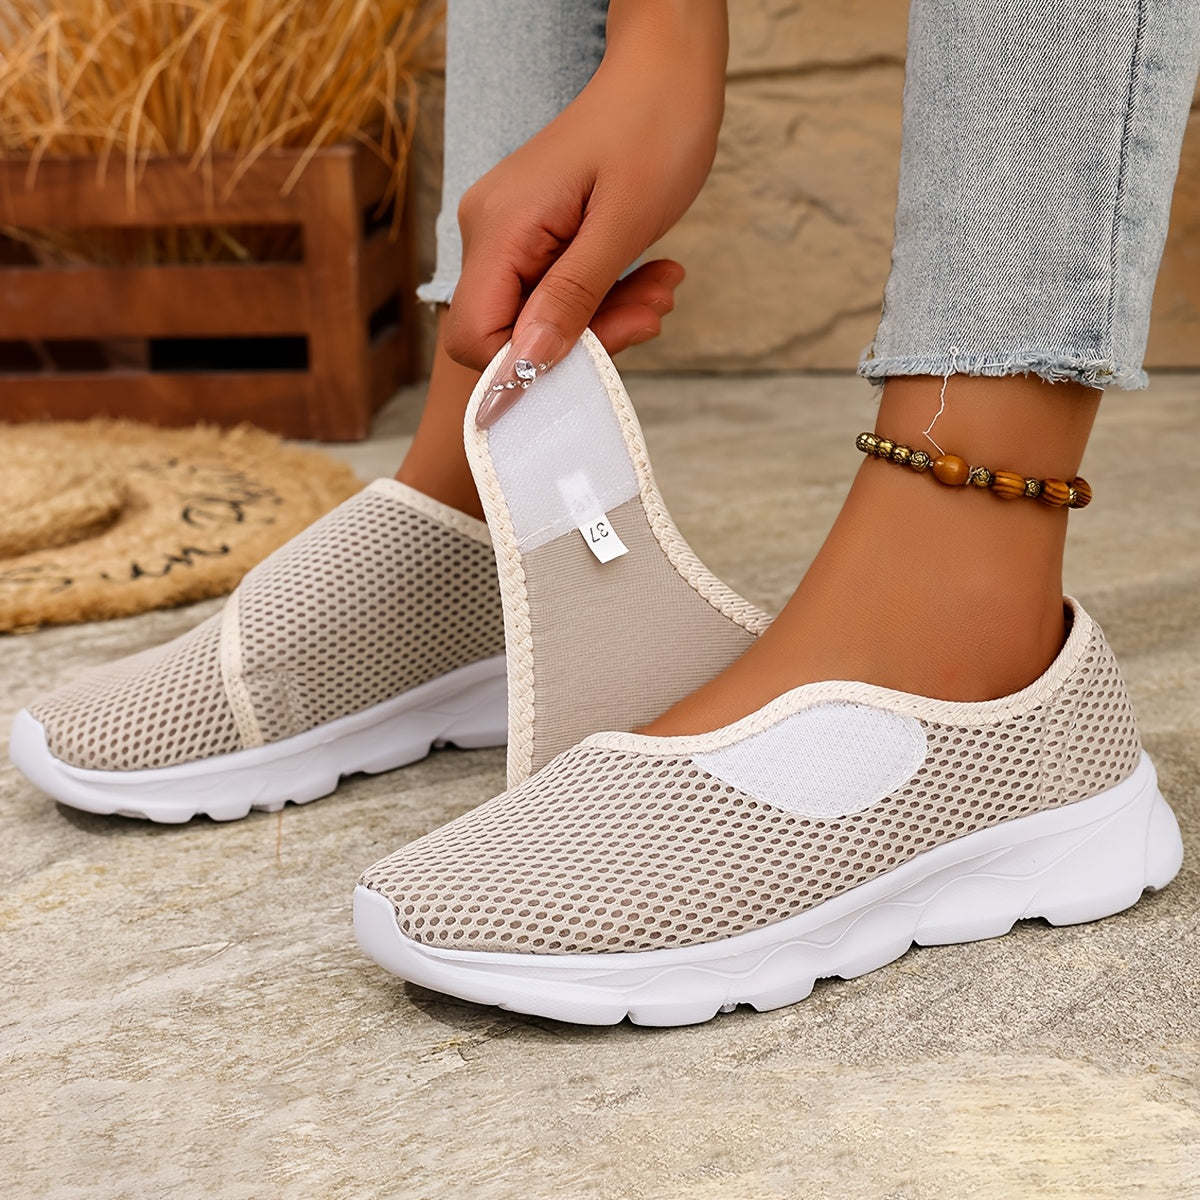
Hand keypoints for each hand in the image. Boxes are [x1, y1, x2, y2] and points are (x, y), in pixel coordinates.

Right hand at [442, 1, 728, 425]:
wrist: (666, 69)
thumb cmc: (654, 128)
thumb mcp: (622, 224)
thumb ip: (573, 297)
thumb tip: (529, 362)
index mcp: (499, 228)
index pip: (475, 337)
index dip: (530, 365)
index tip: (597, 357)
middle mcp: (489, 232)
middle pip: (511, 331)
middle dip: (585, 339)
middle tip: (650, 315)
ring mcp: (508, 231)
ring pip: (540, 314)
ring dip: (605, 317)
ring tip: (660, 290)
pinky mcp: (533, 232)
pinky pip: (556, 289)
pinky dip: (603, 295)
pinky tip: (647, 278)